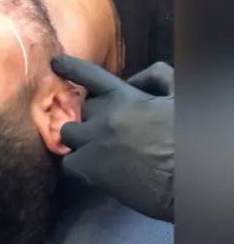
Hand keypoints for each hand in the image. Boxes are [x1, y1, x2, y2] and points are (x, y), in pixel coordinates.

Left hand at [52, 56, 174, 221]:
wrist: (189, 180)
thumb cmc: (188, 138)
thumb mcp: (178, 96)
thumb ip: (157, 79)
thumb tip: (133, 80)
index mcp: (126, 96)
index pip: (91, 75)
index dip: (71, 67)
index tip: (55, 63)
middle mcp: (105, 115)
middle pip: (81, 109)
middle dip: (92, 117)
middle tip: (109, 131)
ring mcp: (94, 142)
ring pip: (69, 133)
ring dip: (81, 140)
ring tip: (98, 150)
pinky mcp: (90, 169)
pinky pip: (69, 164)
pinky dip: (78, 167)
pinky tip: (95, 171)